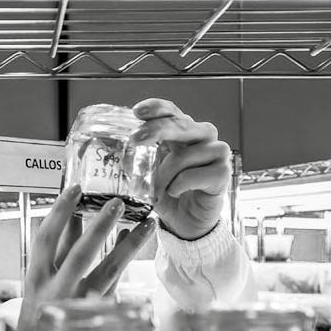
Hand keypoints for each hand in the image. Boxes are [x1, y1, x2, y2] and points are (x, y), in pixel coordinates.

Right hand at [15, 186, 156, 330]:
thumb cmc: (40, 307)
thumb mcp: (41, 277)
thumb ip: (58, 248)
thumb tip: (74, 215)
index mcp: (37, 278)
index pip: (46, 239)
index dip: (59, 212)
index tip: (74, 188)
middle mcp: (57, 291)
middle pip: (80, 254)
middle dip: (99, 227)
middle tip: (117, 203)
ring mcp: (80, 305)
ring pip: (109, 271)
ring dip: (129, 245)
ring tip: (146, 222)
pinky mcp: (99, 315)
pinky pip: (119, 285)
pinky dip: (128, 262)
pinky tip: (134, 240)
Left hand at [132, 99, 231, 240]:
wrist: (187, 222)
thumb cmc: (169, 192)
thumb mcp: (147, 172)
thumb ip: (134, 158)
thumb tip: (108, 149)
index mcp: (183, 131)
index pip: (171, 111)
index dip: (156, 108)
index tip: (137, 112)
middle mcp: (203, 136)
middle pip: (180, 125)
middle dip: (156, 130)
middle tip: (135, 139)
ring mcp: (216, 153)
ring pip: (184, 156)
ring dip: (164, 175)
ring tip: (158, 190)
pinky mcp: (223, 173)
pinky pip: (195, 175)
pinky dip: (179, 185)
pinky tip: (175, 192)